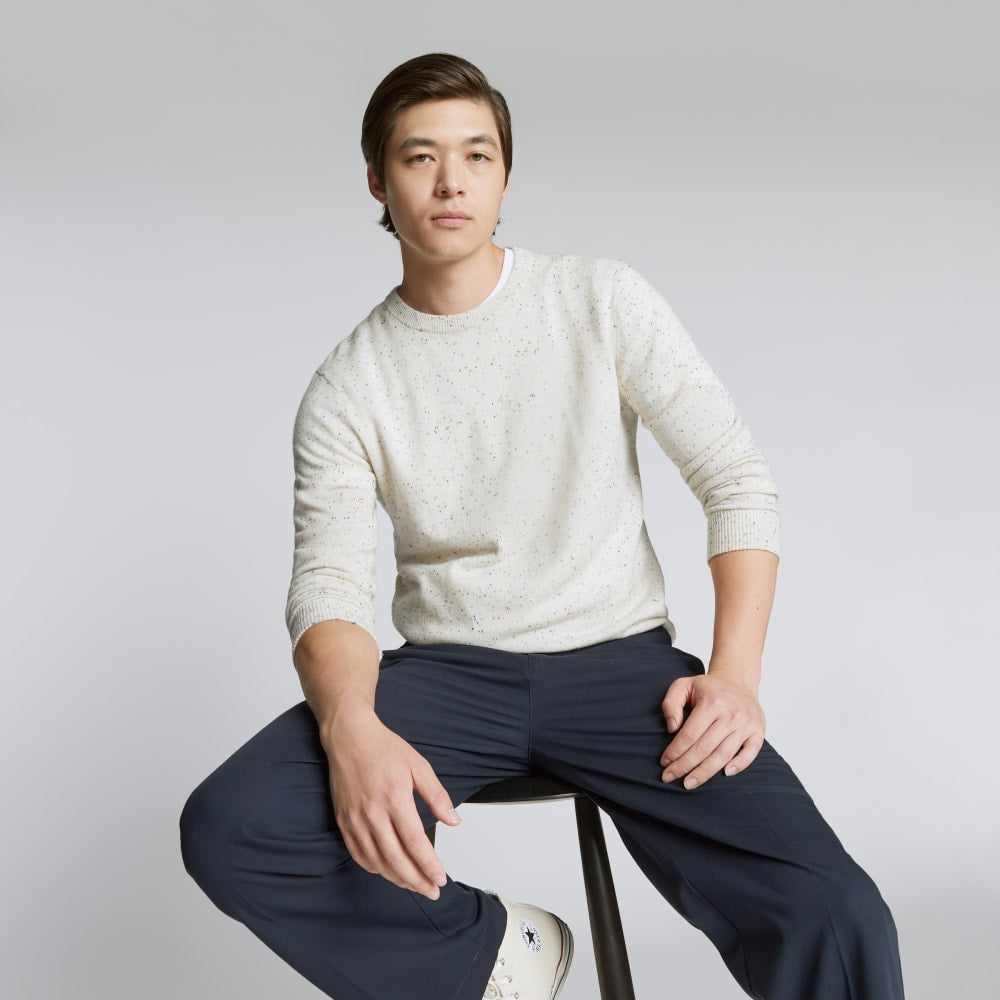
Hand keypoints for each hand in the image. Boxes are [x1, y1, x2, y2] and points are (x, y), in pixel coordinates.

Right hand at [325, 707, 460, 899]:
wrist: (348, 737)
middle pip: (396, 859)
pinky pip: (358, 854)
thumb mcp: (418, 765)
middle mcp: (373, 812)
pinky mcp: (343, 821)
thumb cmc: (383, 747)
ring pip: (376, 862)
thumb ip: (436, 795)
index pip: (415, 843)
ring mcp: (355, 819)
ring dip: (397, 879)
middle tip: (432, 890)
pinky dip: (374, 868)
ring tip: (414, 884)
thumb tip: (453, 820)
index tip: (440, 878)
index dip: (428, 865)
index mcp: (395, 798)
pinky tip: (388, 871)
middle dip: (417, 880)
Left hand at [659, 669, 765, 788]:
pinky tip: (724, 774)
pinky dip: (739, 765)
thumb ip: (671, 703)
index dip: (675, 751)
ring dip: (705, 773)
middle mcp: (731, 714)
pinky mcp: (758, 731)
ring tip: (689, 783)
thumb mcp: (683, 685)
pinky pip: (750, 753)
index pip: (689, 735)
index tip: (664, 762)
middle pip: (704, 748)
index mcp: (712, 702)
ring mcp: (746, 724)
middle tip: (670, 777)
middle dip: (684, 766)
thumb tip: (672, 728)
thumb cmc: (708, 687)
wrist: (737, 680)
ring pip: (723, 755)